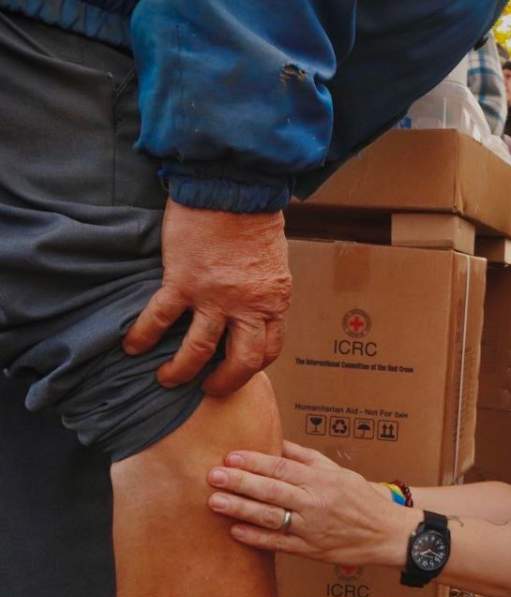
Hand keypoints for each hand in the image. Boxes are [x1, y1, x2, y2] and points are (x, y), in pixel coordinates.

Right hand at [123, 199, 290, 396]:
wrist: (232, 187)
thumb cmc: (255, 220)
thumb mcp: (273, 263)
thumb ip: (262, 291)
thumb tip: (251, 309)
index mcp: (274, 301)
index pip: (269, 349)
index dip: (252, 366)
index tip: (238, 370)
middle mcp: (248, 306)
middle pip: (241, 361)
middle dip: (223, 382)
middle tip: (207, 389)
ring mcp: (214, 297)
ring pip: (198, 350)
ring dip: (180, 370)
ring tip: (166, 379)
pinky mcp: (183, 282)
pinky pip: (160, 318)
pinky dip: (143, 335)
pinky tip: (132, 346)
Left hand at [207, 440, 411, 565]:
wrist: (385, 532)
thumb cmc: (360, 498)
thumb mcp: (337, 471)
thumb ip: (306, 458)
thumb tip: (277, 443)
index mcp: (321, 480)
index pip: (282, 468)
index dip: (254, 462)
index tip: (230, 457)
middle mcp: (315, 502)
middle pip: (272, 490)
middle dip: (240, 482)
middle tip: (214, 476)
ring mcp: (311, 528)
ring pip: (271, 517)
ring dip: (241, 509)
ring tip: (215, 502)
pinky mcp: (310, 550)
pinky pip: (279, 544)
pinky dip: (256, 538)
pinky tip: (235, 531)